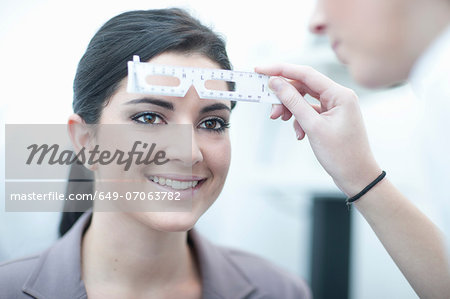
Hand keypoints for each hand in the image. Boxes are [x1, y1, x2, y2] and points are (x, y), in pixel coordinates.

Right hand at [255, 63, 381, 195]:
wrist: (357, 177)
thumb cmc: (342, 155)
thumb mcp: (313, 127)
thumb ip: (293, 102)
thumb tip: (276, 83)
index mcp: (340, 94)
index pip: (306, 73)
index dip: (281, 70)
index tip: (261, 70)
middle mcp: (338, 96)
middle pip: (303, 85)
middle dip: (284, 96)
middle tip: (271, 108)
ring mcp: (335, 106)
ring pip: (304, 98)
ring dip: (290, 108)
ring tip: (280, 120)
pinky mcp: (330, 117)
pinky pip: (309, 111)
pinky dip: (299, 119)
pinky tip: (298, 134)